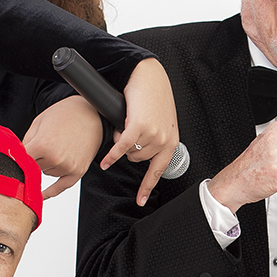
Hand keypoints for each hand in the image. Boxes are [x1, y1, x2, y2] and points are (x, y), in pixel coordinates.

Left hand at [23, 96, 102, 200]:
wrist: (90, 114)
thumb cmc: (65, 114)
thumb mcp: (38, 123)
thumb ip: (25, 142)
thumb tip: (14, 157)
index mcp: (42, 144)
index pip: (21, 159)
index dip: (18, 155)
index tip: (15, 155)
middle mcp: (55, 158)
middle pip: (34, 167)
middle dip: (35, 158)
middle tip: (44, 143)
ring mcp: (67, 167)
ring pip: (46, 173)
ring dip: (47, 165)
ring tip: (58, 146)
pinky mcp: (78, 172)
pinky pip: (61, 187)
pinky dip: (50, 192)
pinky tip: (42, 195)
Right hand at [103, 58, 181, 207]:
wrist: (149, 76)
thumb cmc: (152, 95)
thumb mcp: (160, 120)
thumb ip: (155, 137)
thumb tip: (140, 153)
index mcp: (171, 140)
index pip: (158, 170)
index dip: (146, 187)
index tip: (140, 201)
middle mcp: (164, 140)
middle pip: (138, 160)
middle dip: (129, 149)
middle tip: (128, 130)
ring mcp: (153, 135)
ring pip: (129, 153)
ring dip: (122, 142)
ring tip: (126, 124)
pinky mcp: (139, 127)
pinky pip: (121, 148)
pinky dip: (111, 155)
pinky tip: (105, 161)